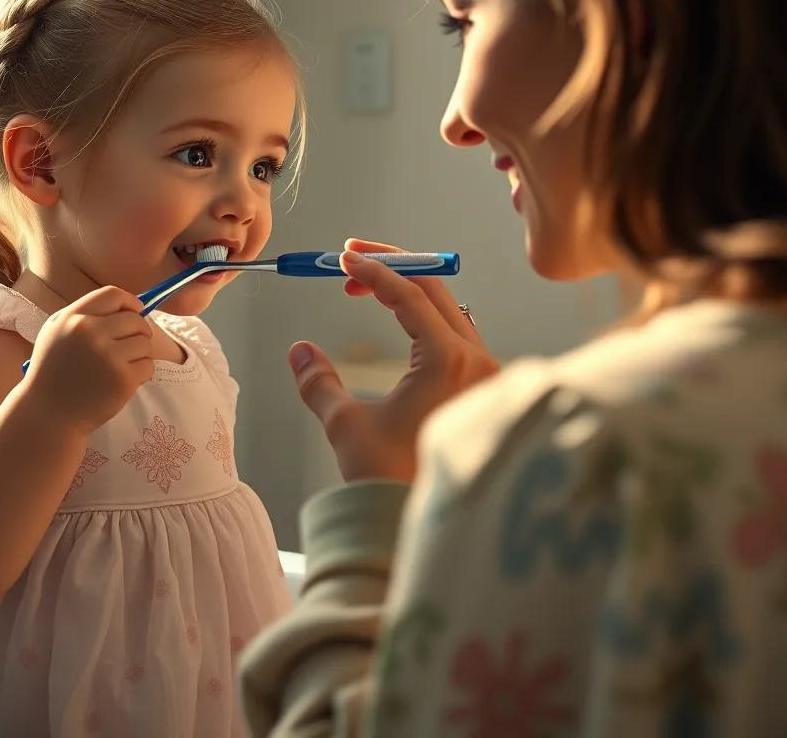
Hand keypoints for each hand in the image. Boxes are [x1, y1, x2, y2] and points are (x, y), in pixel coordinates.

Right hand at [24, 286, 153, 433]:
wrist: (47, 414)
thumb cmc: (53, 372)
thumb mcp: (56, 332)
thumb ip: (86, 315)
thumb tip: (129, 307)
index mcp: (73, 318)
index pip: (113, 294)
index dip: (129, 302)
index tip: (134, 312)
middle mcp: (90, 333)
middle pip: (135, 319)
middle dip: (139, 331)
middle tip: (129, 346)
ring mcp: (108, 356)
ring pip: (145, 343)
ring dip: (140, 354)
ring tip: (122, 365)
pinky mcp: (122, 379)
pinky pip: (148, 365)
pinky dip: (142, 373)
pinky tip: (123, 380)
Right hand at [288, 238, 499, 483]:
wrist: (424, 529)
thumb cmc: (389, 481)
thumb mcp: (345, 427)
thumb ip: (319, 383)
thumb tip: (299, 351)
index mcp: (448, 362)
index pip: (409, 295)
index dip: (372, 271)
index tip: (342, 259)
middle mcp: (477, 362)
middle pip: (436, 290)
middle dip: (392, 268)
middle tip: (351, 257)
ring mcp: (487, 376)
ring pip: (449, 310)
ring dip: (409, 291)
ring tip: (366, 287)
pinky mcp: (484, 390)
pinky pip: (458, 334)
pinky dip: (426, 317)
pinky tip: (400, 318)